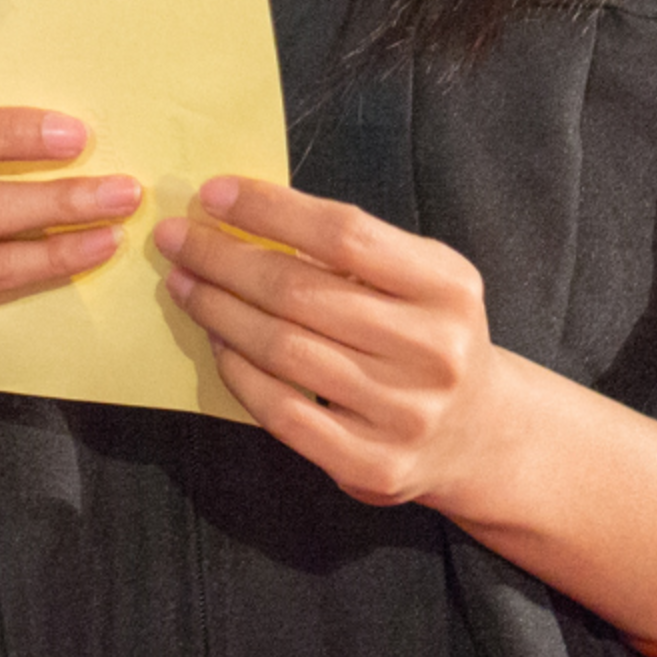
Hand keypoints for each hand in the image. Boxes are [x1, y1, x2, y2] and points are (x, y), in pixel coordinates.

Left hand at [155, 178, 507, 509]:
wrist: (477, 430)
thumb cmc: (431, 335)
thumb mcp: (424, 278)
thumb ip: (358, 252)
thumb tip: (251, 218)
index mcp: (449, 286)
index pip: (345, 233)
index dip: (272, 211)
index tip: (215, 193)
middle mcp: (432, 348)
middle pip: (304, 292)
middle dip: (226, 259)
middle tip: (178, 239)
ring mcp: (402, 412)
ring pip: (285, 350)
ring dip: (220, 311)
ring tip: (185, 284)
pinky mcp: (371, 464)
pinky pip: (283, 412)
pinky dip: (239, 373)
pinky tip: (217, 342)